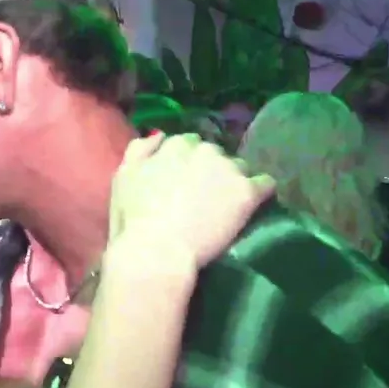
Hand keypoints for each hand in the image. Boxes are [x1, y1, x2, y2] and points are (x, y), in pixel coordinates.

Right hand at [110, 133, 273, 264]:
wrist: (156, 251)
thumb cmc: (133, 220)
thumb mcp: (123, 179)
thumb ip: (139, 150)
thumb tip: (159, 136)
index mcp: (175, 145)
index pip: (190, 144)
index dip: (189, 164)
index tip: (187, 182)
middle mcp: (205, 150)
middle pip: (217, 155)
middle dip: (213, 171)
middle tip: (206, 197)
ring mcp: (229, 169)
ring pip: (240, 169)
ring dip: (234, 182)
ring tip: (228, 206)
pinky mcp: (247, 192)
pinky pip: (266, 184)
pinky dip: (261, 193)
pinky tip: (254, 207)